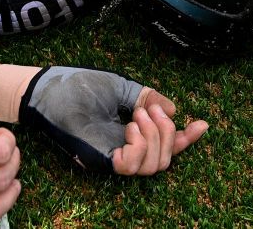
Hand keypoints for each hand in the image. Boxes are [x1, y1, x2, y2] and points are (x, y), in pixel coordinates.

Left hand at [19, 67, 207, 174]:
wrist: (50, 89)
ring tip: (136, 116)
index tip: (202, 124)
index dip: (186, 138)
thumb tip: (175, 111)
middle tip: (150, 110)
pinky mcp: (101, 159)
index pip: (165, 143)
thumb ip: (148, 98)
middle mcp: (125, 148)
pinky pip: (131, 167)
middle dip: (167, 133)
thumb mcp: (122, 88)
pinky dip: (138, 148)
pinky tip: (128, 129)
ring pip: (153, 166)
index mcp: (132, 132)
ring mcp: (114, 156)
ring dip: (153, 138)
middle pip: (165, 159)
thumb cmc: (79, 86)